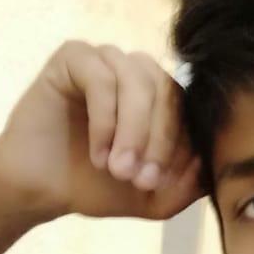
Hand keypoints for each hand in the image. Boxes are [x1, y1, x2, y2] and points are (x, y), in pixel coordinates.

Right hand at [0, 41, 201, 220]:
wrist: (43, 190)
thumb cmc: (100, 187)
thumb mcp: (155, 197)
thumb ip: (188, 184)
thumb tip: (210, 161)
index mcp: (166, 99)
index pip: (191, 109)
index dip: (182, 146)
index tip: (161, 184)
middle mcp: (140, 73)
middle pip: (169, 92)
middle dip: (159, 141)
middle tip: (140, 179)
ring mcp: (109, 60)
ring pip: (139, 83)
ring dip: (133, 131)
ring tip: (117, 170)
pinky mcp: (75, 57)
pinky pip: (102, 79)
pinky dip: (105, 121)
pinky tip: (97, 153)